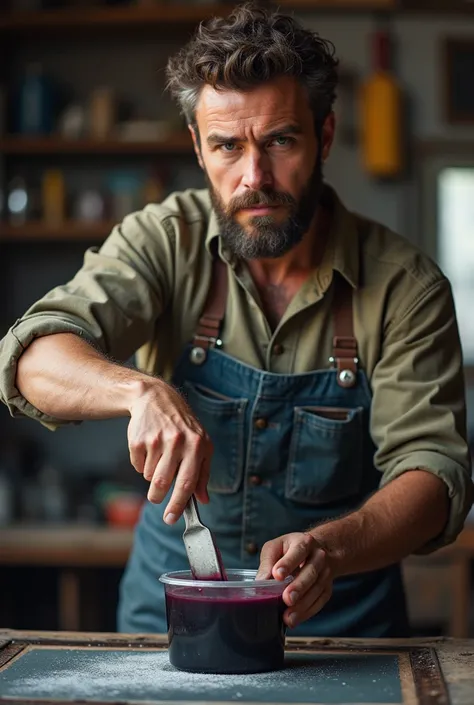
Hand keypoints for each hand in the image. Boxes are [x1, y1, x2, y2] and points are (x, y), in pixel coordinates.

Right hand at [127, 379, 212, 522]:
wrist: (156, 399)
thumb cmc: (183, 426)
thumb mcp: (201, 444)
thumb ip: (203, 473)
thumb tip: (202, 499)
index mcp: (197, 445)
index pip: (187, 482)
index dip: (178, 504)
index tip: (171, 519)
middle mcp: (177, 442)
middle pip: (163, 483)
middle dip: (157, 496)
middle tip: (157, 496)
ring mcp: (156, 440)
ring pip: (149, 477)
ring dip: (152, 475)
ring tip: (159, 457)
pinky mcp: (138, 440)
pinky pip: (137, 466)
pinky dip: (142, 464)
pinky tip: (149, 448)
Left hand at [256, 532, 332, 628]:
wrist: (318, 551)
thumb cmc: (291, 549)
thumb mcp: (276, 547)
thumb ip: (268, 561)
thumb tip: (260, 581)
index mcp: (303, 542)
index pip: (297, 551)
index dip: (288, 563)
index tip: (277, 575)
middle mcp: (318, 557)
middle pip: (311, 572)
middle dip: (299, 586)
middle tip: (287, 598)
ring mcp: (325, 573)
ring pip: (316, 589)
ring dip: (302, 605)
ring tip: (288, 617)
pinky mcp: (327, 589)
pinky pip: (319, 602)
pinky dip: (307, 612)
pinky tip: (295, 619)